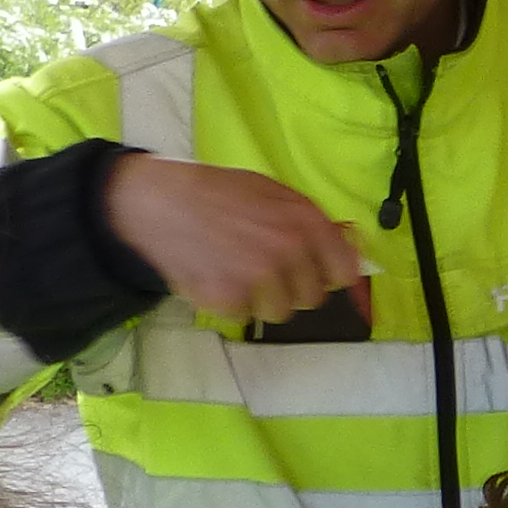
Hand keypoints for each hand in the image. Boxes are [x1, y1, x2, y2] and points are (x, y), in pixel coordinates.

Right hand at [102, 154, 368, 322]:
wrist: (159, 201)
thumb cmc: (217, 192)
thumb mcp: (272, 191)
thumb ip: (311, 221)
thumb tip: (349, 250)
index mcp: (304, 221)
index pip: (344, 272)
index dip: (330, 275)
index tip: (316, 274)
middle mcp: (288, 250)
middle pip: (312, 298)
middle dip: (293, 288)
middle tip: (266, 270)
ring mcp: (258, 277)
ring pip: (279, 312)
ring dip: (262, 299)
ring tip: (237, 272)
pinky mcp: (228, 299)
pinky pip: (244, 316)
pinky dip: (230, 303)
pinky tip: (216, 276)